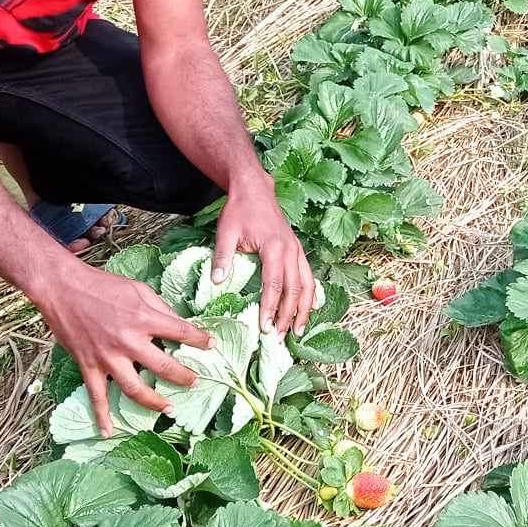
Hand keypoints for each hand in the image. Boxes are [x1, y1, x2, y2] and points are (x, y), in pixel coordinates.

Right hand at [36, 257, 211, 438]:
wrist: (63, 288)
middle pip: (163, 366)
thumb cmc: (103, 285)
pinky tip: (108, 432)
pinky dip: (101, 416)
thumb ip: (159, 307)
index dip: (199, 340)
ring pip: (134, 388)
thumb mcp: (138, 288)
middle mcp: (128, 341)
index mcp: (144, 318)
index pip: (180, 332)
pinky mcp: (89, 365)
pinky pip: (96, 396)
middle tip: (196, 382)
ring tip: (169, 409)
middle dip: (183, 376)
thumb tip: (178, 323)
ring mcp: (108, 357)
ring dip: (154, 402)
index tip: (211, 345)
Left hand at [214, 171, 317, 335]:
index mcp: (274, 247)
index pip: (274, 284)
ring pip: (308, 284)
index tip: (266, 327)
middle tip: (281, 337)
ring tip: (298, 331)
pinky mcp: (297, 249)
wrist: (255, 189)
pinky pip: (309, 275)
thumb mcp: (226, 232)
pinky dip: (310, 294)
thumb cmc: (239, 210)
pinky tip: (308, 309)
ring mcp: (297, 249)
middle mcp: (290, 250)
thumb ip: (222, 257)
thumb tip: (216, 283)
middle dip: (289, 315)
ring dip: (304, 309)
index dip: (271, 308)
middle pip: (295, 289)